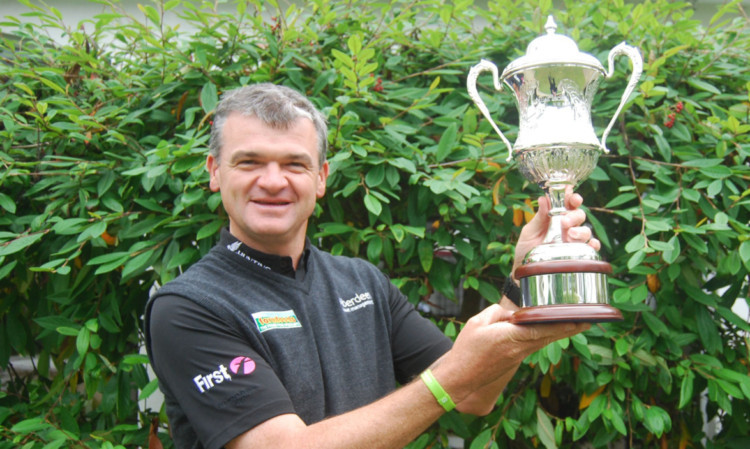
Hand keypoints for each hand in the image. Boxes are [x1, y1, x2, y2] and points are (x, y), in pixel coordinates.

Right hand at [435, 302, 588, 399]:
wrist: (461, 378)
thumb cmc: (466, 350)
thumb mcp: (477, 323)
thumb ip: (497, 313)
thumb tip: (512, 314)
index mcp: (509, 337)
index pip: (541, 328)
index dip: (562, 323)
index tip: (579, 317)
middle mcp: (519, 348)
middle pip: (549, 336)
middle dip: (570, 328)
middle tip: (588, 321)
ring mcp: (518, 357)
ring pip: (544, 341)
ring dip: (560, 332)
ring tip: (575, 324)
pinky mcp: (515, 361)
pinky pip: (535, 346)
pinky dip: (546, 337)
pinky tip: (551, 332)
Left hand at [511, 191, 599, 278]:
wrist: (524, 268)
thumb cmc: (526, 247)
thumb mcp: (529, 231)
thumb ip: (538, 217)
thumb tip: (543, 199)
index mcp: (555, 216)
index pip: (567, 203)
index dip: (572, 197)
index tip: (572, 197)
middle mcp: (566, 226)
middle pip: (579, 214)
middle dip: (574, 215)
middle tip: (565, 222)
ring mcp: (572, 240)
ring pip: (585, 230)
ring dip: (581, 230)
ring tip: (570, 235)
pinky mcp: (577, 253)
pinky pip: (591, 247)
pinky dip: (594, 244)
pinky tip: (590, 245)